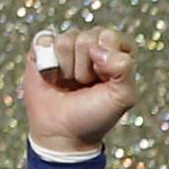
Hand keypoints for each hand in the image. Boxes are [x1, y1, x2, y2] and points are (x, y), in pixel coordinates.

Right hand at [25, 27, 139, 154]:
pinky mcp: (43, 48)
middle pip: (88, 37)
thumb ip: (125, 69)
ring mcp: (68, 46)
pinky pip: (45, 40)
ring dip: (68, 69)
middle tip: (85, 85)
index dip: (108, 60)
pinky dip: (48, 63)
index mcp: (116, 53)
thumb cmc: (95, 116)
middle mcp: (92, 45)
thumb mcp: (123, 97)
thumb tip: (97, 50)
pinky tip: (52, 77)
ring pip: (67, 39)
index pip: (112, 36)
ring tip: (69, 83)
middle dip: (86, 67)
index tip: (105, 80)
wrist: (63, 132)